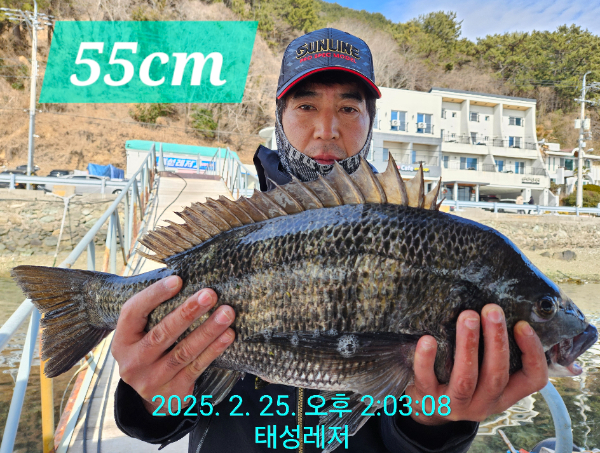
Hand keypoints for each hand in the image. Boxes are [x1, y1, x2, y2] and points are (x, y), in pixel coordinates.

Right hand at [112, 276, 234, 413]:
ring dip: (208, 330)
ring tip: (227, 313)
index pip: (133, 312)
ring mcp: (151, 379)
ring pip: (183, 351)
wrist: (153, 398)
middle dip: (188, 312)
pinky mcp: (172, 392)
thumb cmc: (152, 351)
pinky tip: (228, 335)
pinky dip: (214, 350)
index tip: (178, 280)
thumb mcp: (142, 335)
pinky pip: (197, 367)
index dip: (155, 295)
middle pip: (162, 333)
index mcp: (122, 341)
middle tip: (210, 294)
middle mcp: (132, 362)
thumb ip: (155, 312)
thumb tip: (182, 278)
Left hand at [404, 304, 547, 425]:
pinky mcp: (428, 400)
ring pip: (465, 378)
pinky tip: (427, 339)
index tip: (522, 324)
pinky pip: (427, 380)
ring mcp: (455, 405)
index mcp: (504, 395)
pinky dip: (427, 360)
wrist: (427, 407)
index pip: (533, 380)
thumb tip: (498, 309)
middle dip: (496, 340)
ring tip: (468, 316)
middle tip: (492, 310)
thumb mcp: (483, 373)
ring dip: (468, 345)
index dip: (532, 353)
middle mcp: (484, 404)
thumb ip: (493, 351)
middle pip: (496, 375)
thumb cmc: (460, 379)